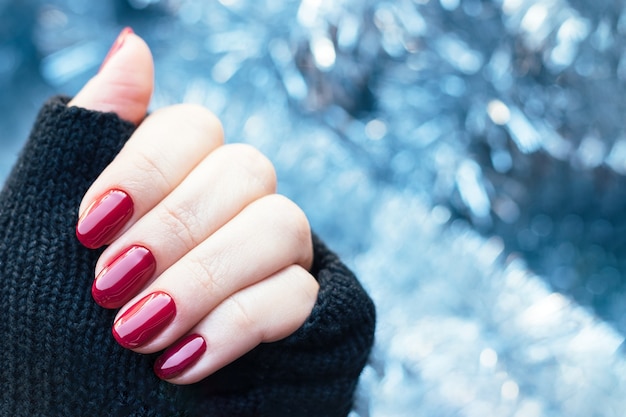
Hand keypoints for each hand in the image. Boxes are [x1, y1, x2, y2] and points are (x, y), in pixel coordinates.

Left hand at [70, 29, 318, 383]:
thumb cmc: (46, 326)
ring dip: (207, 277)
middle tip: (113, 286)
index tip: (91, 227)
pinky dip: (238, 324)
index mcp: (175, 180)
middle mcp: (231, 209)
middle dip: (179, 228)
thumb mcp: (41, 229)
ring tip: (140, 332)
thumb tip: (133, 45)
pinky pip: (298, 295)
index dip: (150, 167)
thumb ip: (85, 138)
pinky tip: (182, 362)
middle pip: (248, 171)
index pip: (197, 127)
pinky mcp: (297, 313)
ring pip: (282, 225)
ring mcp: (268, 259)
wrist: (67, 416)